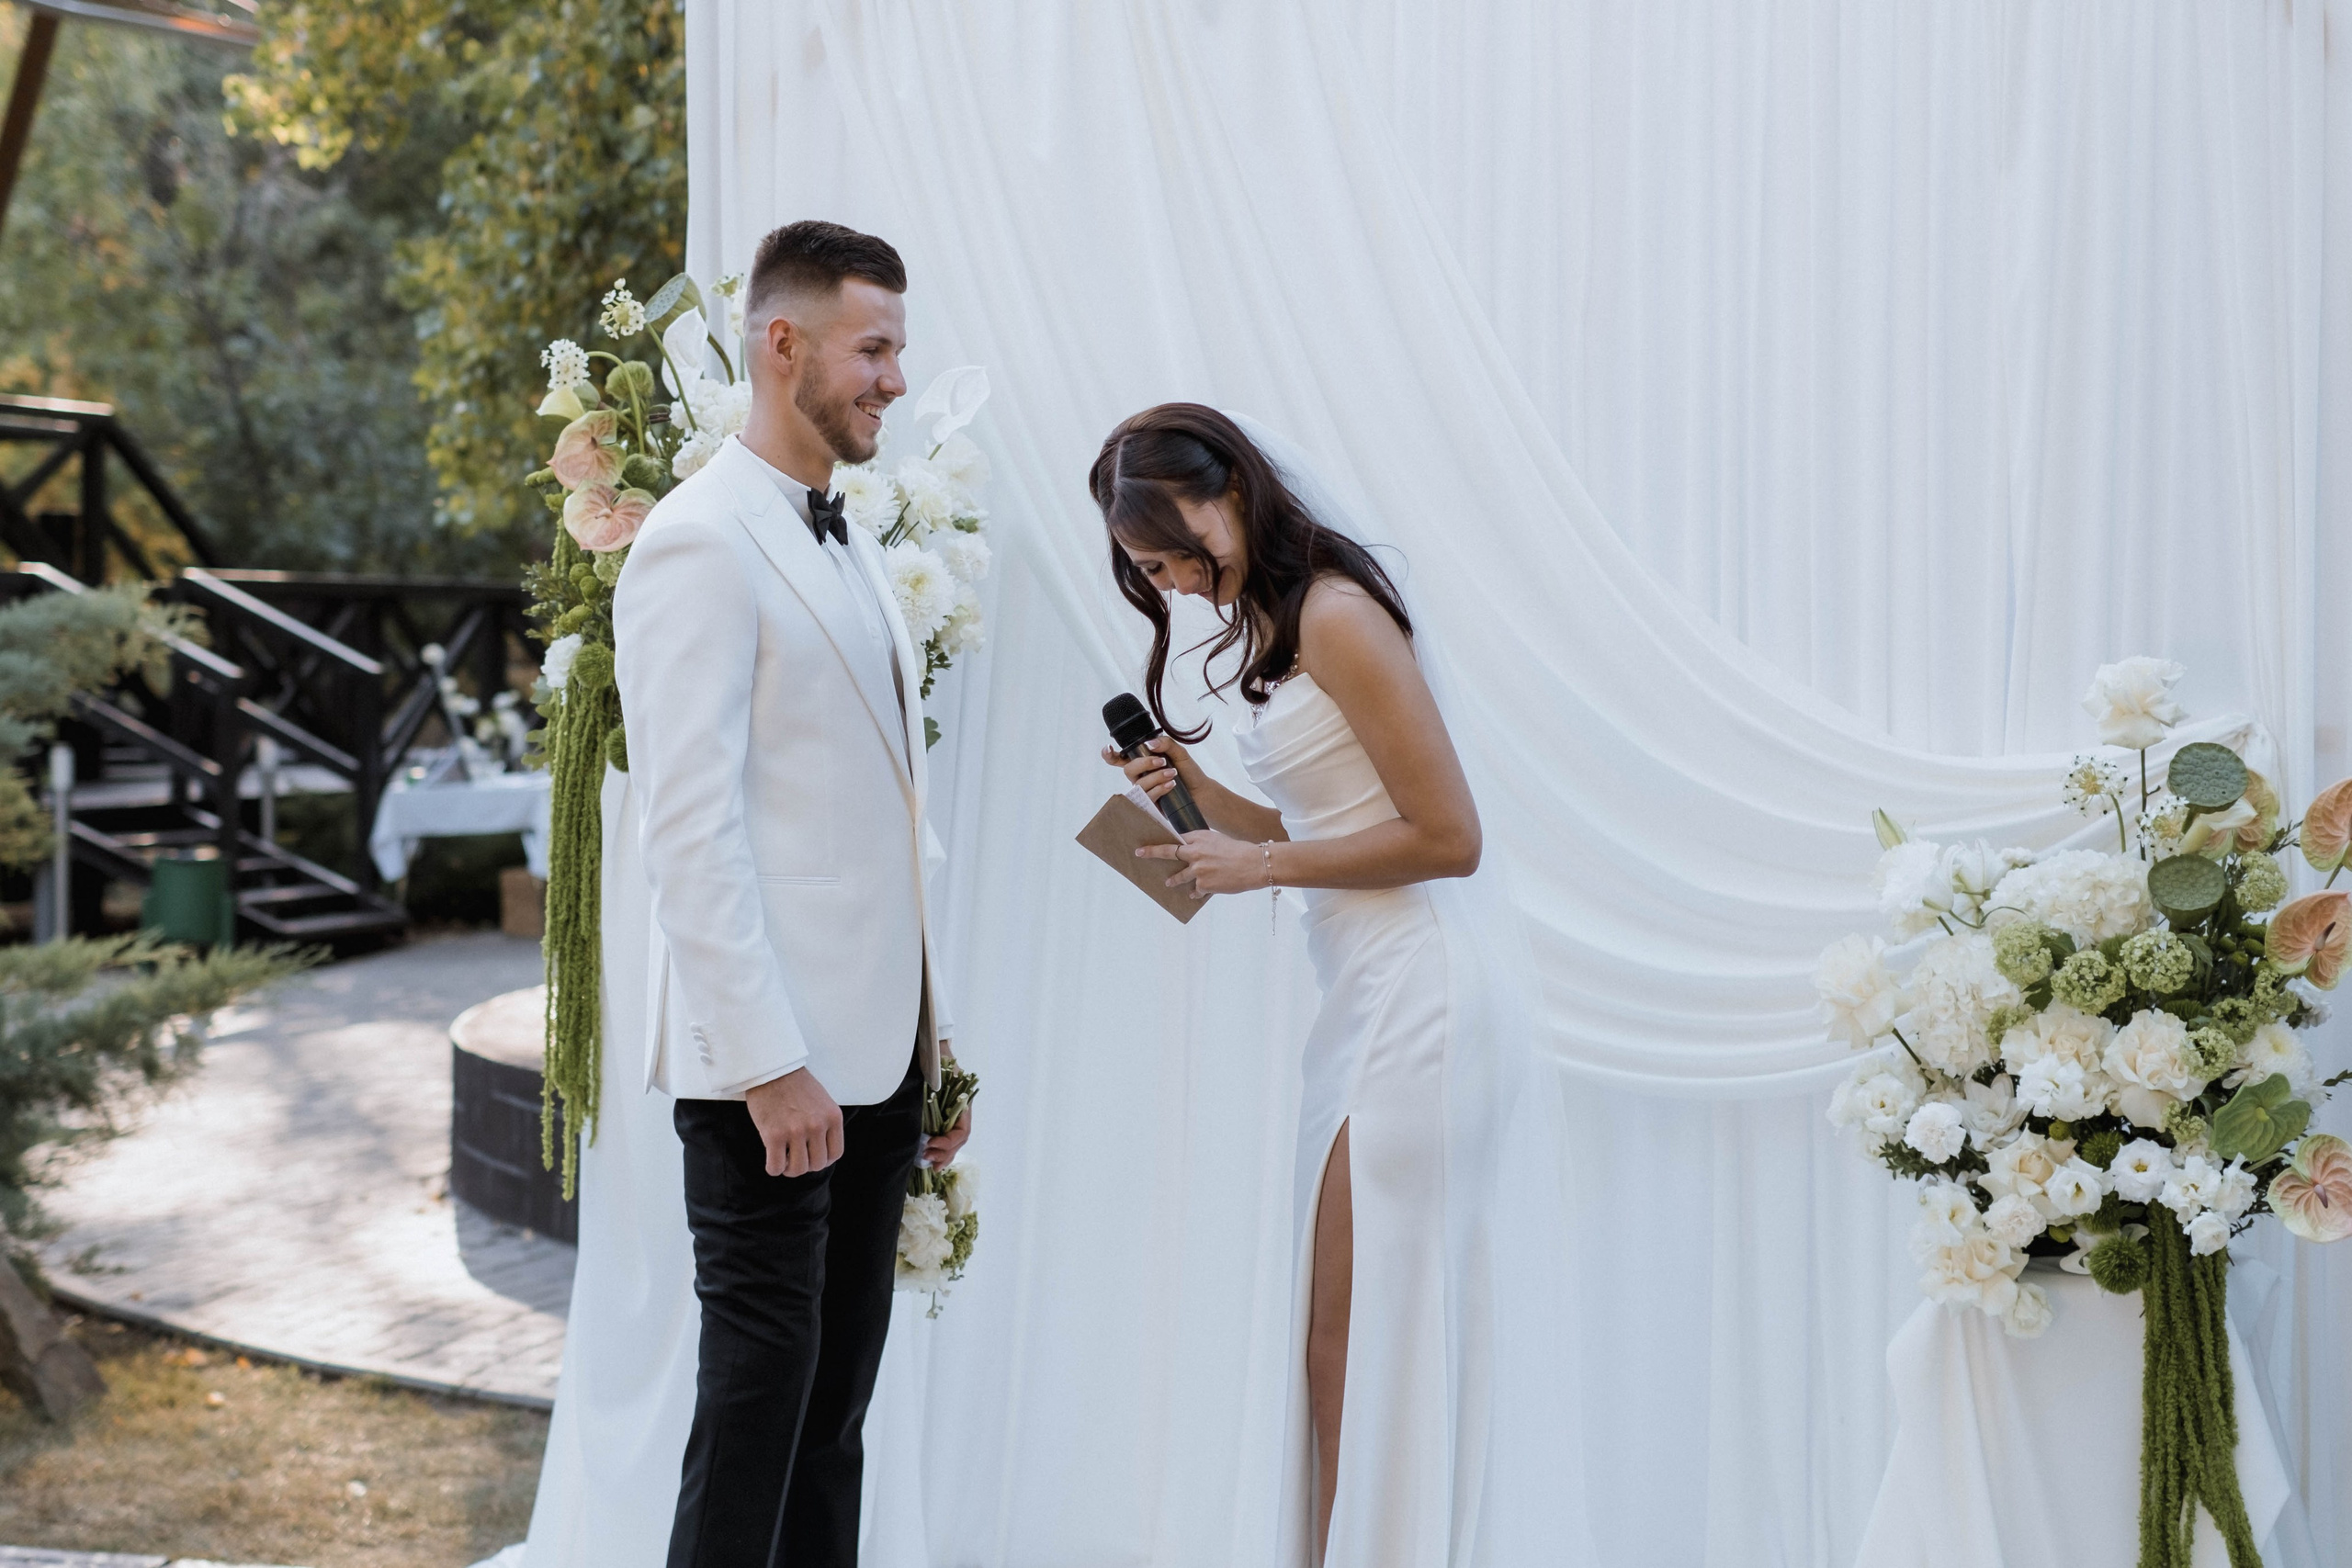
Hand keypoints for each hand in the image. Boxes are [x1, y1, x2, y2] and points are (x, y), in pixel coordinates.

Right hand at [744, 1067, 842, 1176]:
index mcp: (832, 1117)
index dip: (823, 1160)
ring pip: (798, 1169)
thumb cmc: (795, 1085)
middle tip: (795, 1157)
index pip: (835, 1153)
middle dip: (806, 1165)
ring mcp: (796, 1131)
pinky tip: (772, 1160)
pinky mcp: (774, 1135)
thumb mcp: (822, 1102)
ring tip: (783, 1160)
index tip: (812, 1156)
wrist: (771, 1070)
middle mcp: (817, 1125)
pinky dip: (774, 1168)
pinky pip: (776, 1166)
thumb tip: (821, 1151)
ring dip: (789, 1169)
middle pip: (817, 1164)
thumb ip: (825, 1123)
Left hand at [922, 1043, 971, 1168]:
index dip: (947, 1142)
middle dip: (944, 1153)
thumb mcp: (938, 1072)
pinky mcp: (946, 1119)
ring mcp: (956, 1117)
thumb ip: (936, 1086)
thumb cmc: (939, 1061)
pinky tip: (934, 1161)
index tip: (930, 1143)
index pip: (961, 1131)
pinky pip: (948, 1140)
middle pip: (958, 1141)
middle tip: (926, 1157)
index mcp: (964, 1105)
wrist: (937, 1053)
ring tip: (931, 1166)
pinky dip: (942, 1152)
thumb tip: (930, 1100)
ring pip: (955, 1144)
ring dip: (944, 1156)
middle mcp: (962, 1113)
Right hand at [1100, 735, 1205, 807]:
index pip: (1121, 759)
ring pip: (1139, 784)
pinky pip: (1147, 798)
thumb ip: (1165, 743)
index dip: (1109, 755)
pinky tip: (1170, 785)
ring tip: (1172, 774)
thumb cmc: (1189, 772)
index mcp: (1143, 763)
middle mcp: (1140, 777)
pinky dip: (1159, 789)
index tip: (1108, 748)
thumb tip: (1148, 744)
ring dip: (1155, 777)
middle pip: (1128, 770)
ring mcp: (1144, 792)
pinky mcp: (1151, 805)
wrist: (1201, 793)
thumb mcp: (1180, 753)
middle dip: (1144, 764)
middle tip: (1162, 762)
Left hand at [1137, 829, 1265, 898]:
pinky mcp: (1204, 885)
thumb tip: (1190, 850)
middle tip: (1139, 854)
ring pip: (1180, 877)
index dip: (1162, 841)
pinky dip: (1197, 892)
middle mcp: (1195, 853)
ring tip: (1168, 883)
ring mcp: (1198, 870)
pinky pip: (1196, 890)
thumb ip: (1202, 844)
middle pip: (1169, 852)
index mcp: (1199, 838)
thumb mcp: (1218, 840)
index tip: (1147, 842)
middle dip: (1152, 853)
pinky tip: (1196, 894)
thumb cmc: (1239, 850)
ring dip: (1174, 880)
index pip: (1176, 839)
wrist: (1254, 864)